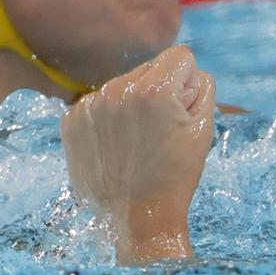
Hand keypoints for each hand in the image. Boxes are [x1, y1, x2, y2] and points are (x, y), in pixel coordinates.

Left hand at [60, 45, 214, 262]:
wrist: (137, 218)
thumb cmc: (176, 174)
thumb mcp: (204, 127)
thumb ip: (202, 85)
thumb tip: (187, 71)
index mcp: (154, 90)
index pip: (180, 56)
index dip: (188, 82)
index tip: (182, 110)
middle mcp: (118, 90)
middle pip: (150, 67)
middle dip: (160, 90)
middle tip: (160, 131)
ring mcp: (90, 106)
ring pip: (124, 84)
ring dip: (134, 104)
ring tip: (137, 142)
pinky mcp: (71, 121)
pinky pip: (100, 103)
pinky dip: (109, 119)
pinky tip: (116, 146)